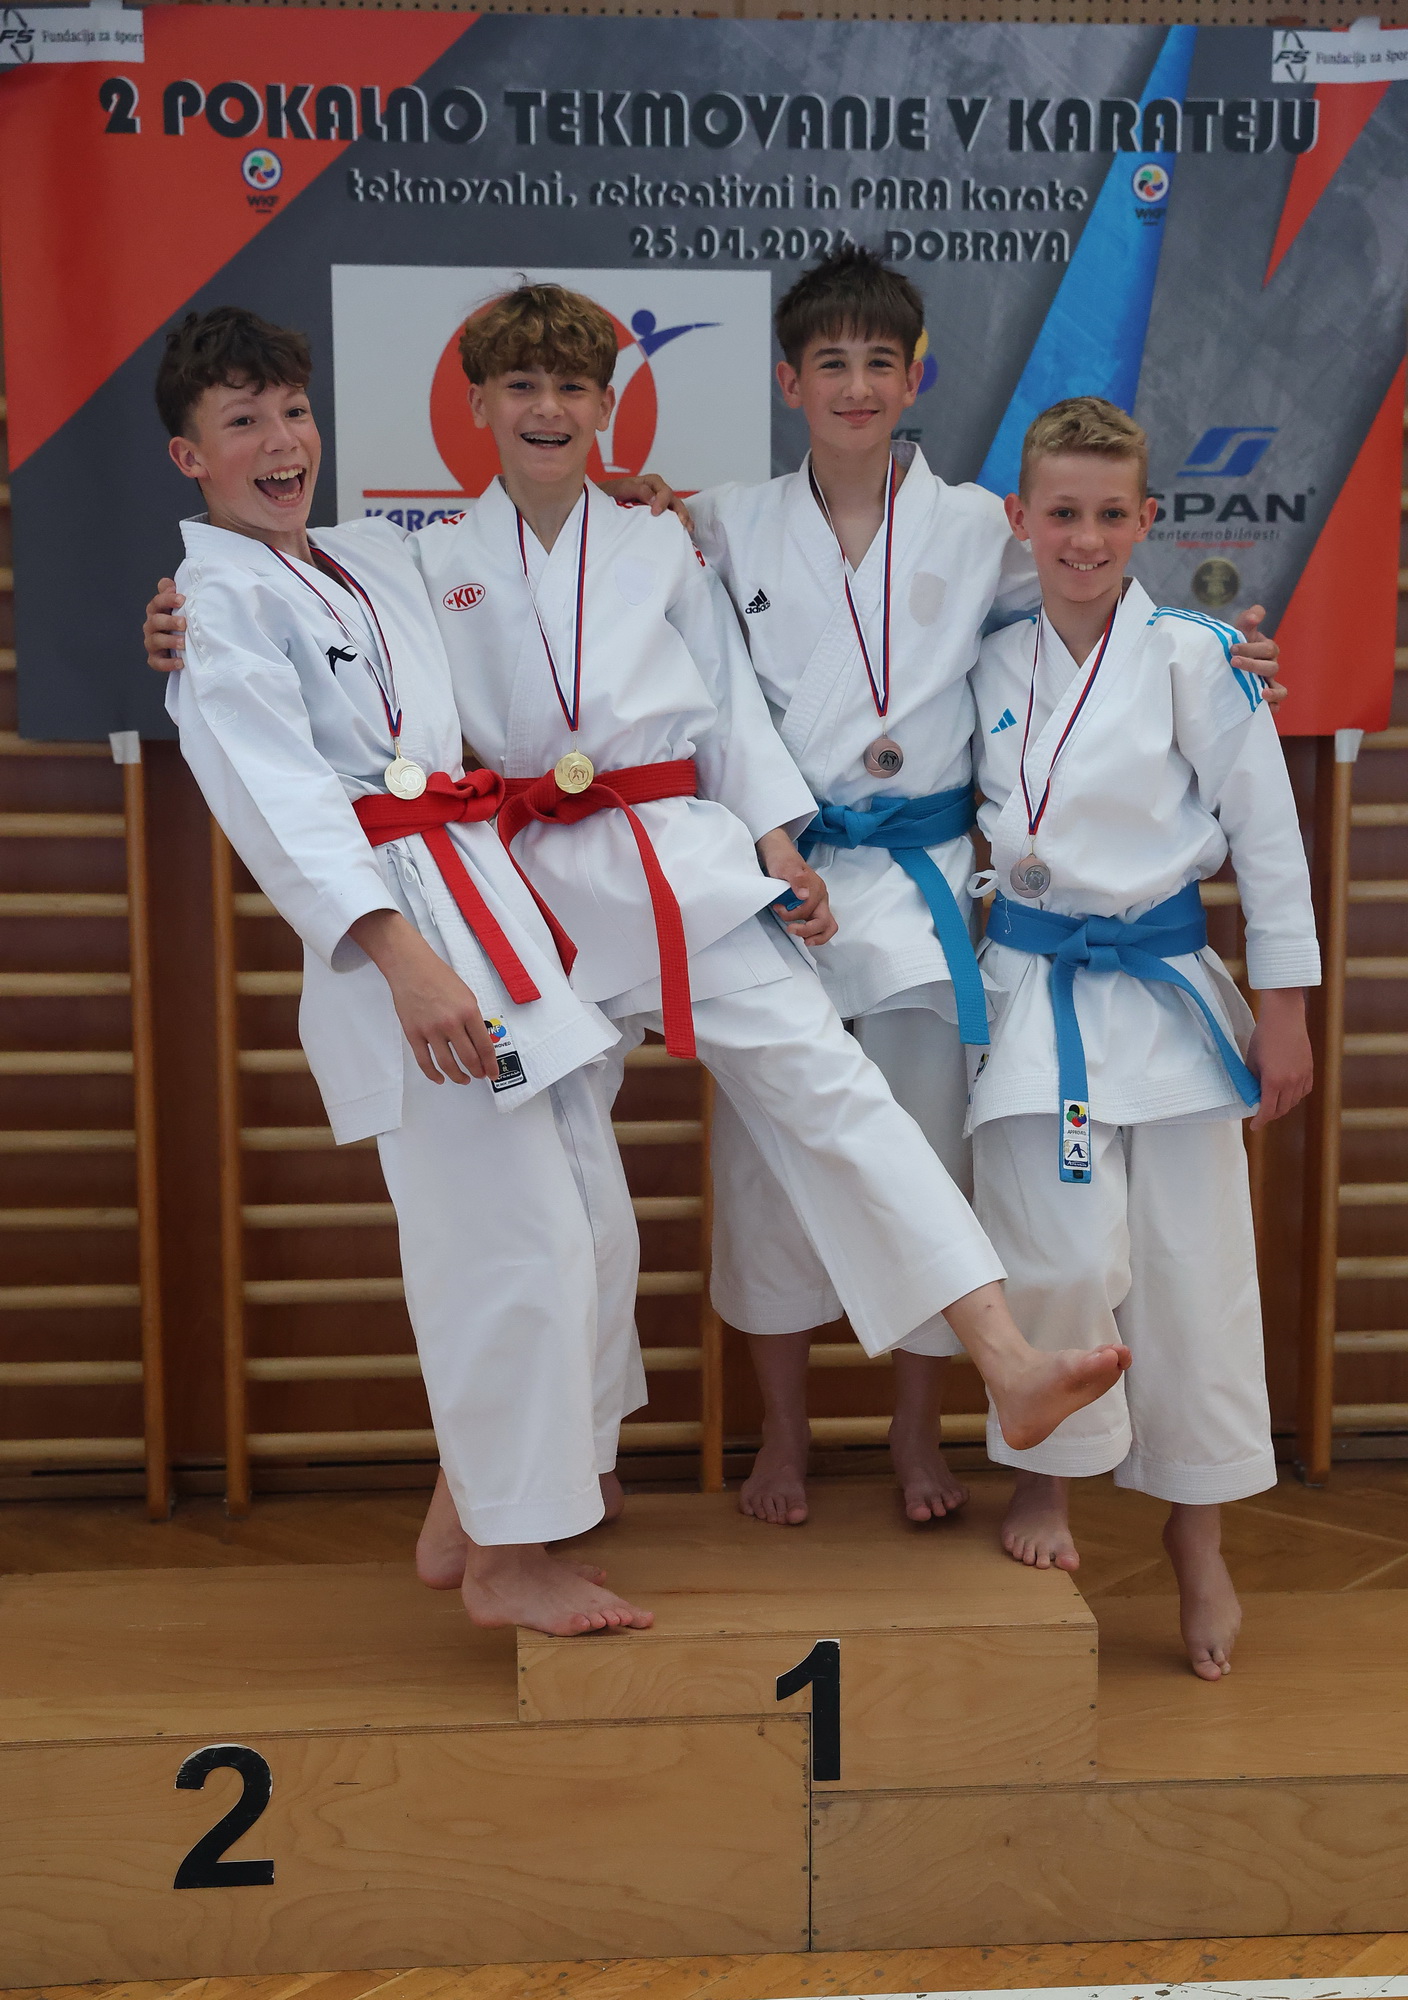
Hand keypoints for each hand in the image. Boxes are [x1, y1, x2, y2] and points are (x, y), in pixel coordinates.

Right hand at [146, 579, 185, 671]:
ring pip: (155, 641)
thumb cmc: (181, 623)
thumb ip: (173, 594)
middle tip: (183, 623)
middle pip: (155, 621)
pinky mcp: (155, 659)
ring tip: (183, 643)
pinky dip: (168, 663)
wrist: (183, 646)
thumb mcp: (179, 607)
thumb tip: (168, 583)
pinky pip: (157, 662)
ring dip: (169, 641)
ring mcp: (152, 643)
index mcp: (156, 611)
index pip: (157, 602)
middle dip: (169, 621)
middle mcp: (151, 626)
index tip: (182, 599)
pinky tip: (180, 662)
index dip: (167, 599)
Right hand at [348, 908, 496, 1083]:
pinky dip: (433, 1074)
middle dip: (477, 1071)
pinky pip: (424, 1061)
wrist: (411, 968)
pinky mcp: (413, 1034)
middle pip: (469, 1058)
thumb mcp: (466, 995)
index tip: (493, 1073)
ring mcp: (431, 1030)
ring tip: (463, 1079)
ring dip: (458, 1076)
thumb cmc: (439, 977)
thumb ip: (473, 1019)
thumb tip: (480, 1042)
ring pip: (447, 1064)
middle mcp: (451, 1023)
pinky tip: (439, 1078)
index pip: (485, 1046)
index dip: (491, 1064)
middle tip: (480, 1075)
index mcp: (469, 1012)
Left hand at [598, 472, 694, 535]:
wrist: (601, 503)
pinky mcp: (658, 516)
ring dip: (684, 519)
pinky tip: (683, 534)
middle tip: (682, 524)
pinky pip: (671, 519)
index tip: (655, 513)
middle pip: (674, 500)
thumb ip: (636, 489)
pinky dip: (678, 526)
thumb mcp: (620, 488)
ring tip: (688, 530)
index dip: (662, 501)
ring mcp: (659, 505)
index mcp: (650, 483)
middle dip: (680, 511)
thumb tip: (653, 498)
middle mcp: (657, 493)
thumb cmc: (609, 493)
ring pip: (676, 509)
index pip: (663, 490)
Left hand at [756, 828, 836, 946]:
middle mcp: (821, 897)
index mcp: (816, 888)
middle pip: (825, 922)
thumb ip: (796, 879)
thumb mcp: (786, 866)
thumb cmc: (783, 861)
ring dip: (816, 936)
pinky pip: (820, 926)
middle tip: (791, 930)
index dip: (792, 914)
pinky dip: (814, 933)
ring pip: (827, 926)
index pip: (809, 909)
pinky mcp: (813, 908)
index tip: (778, 908)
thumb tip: (804, 895)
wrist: (781, 856)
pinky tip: (803, 934)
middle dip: (808, 930)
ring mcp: (818, 903)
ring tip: (803, 939)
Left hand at [1232, 604, 1285, 713]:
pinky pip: (1277, 704)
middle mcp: (1271, 667)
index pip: (1267, 648)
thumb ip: (1248, 619)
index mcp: (1267, 650)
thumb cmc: (1234, 646)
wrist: (1223, 664)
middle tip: (1233, 662)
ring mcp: (1269, 684)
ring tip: (1262, 693)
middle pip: (1271, 667)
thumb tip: (1256, 615)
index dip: (1252, 648)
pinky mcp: (1265, 699)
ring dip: (1273, 691)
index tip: (1232, 648)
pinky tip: (1267, 708)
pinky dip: (1274, 706)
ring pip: (1280, 688)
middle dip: (1252, 664)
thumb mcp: (1239, 630)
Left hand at [1247, 987, 1312, 1129]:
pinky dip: (1295, 1096)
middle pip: (1281, 1109)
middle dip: (1270, 1115)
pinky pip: (1304, 1090)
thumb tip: (1252, 1094)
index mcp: (1273, 1081)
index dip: (1260, 1121)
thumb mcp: (1251, 1060)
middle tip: (1261, 1114)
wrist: (1284, 1018)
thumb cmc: (1263, 1036)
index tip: (1254, 1126)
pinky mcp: (1309, 1069)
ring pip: (1294, 1101)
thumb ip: (1252, 1081)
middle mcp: (1290, 1082)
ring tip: (1273, 1103)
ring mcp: (1302, 1076)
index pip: (1267, 1110)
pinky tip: (1287, 1092)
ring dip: (1283, 1106)